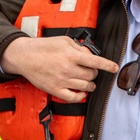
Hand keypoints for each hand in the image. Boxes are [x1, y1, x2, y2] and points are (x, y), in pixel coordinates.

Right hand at [1, 35, 118, 101]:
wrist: (25, 57)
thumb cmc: (43, 47)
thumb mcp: (63, 41)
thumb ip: (79, 48)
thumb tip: (90, 55)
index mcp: (71, 55)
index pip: (95, 61)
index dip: (107, 65)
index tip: (115, 68)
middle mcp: (68, 69)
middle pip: (91, 75)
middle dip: (94, 73)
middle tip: (90, 70)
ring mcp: (62, 81)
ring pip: (85, 87)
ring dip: (90, 84)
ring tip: (88, 81)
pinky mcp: (55, 90)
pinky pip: (73, 98)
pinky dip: (81, 96)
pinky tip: (82, 92)